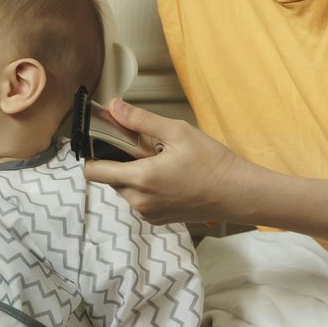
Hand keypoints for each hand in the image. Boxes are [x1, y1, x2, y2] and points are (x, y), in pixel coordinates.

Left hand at [80, 99, 255, 224]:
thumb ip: (140, 120)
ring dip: (132, 174)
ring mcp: (148, 213)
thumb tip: (112, 107)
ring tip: (158, 161)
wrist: (237, 193)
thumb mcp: (177, 131)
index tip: (99, 140)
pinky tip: (166, 176)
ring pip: (124, 189)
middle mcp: (139, 201)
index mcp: (141, 178)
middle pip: (109, 178)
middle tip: (143, 147)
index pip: (93, 172)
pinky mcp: (157, 219)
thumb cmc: (212, 162)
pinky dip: (144, 187)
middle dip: (118, 161)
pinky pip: (138, 200)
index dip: (90, 155)